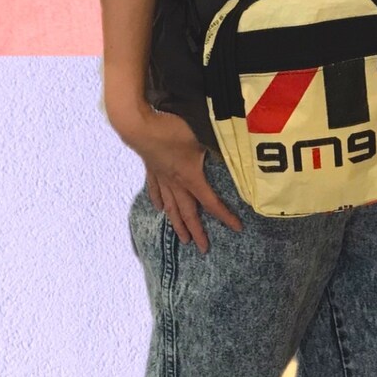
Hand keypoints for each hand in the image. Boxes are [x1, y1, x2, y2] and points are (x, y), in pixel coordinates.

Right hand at [110, 103, 243, 253]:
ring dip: (177, 224)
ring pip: (170, 207)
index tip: (237, 228)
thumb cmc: (172, 130)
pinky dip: (158, 201)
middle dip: (196, 231)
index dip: (225, 217)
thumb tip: (234, 150)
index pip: (211, 203)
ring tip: (182, 238)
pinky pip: (155, 190)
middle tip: (203, 248)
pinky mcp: (151, 170)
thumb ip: (217, 147)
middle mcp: (176, 184)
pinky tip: (159, 209)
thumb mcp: (202, 137)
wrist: (139, 127)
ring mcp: (161, 178)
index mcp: (191, 178)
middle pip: (188, 213)